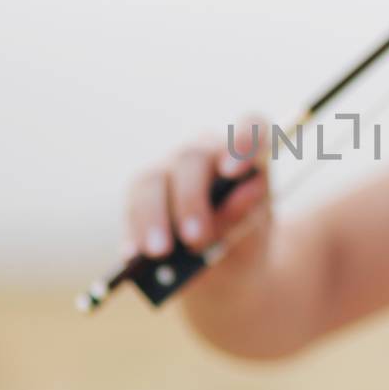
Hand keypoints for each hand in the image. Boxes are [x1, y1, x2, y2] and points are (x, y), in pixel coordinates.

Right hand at [124, 115, 272, 280]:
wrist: (226, 264)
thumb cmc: (246, 240)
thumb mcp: (255, 233)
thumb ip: (244, 216)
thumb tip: (225, 206)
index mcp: (247, 153)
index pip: (253, 125)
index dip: (242, 142)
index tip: (233, 172)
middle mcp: (206, 152)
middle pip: (192, 158)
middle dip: (191, 200)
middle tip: (195, 237)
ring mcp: (170, 168)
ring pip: (152, 179)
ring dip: (155, 218)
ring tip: (160, 252)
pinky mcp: (143, 193)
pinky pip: (133, 206)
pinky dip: (135, 231)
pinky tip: (133, 255)